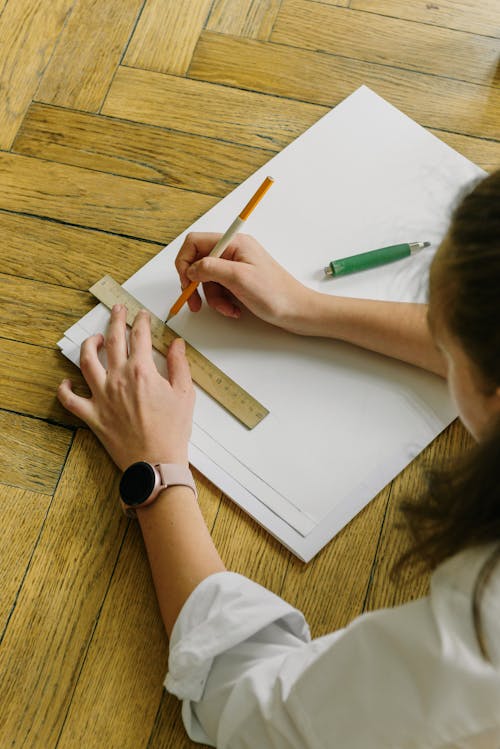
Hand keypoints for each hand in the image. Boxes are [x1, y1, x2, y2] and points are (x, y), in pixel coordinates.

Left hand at [57, 305, 194, 470]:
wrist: (156, 462)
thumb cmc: (172, 432)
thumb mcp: (184, 394)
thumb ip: (179, 365)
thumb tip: (176, 345)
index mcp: (142, 372)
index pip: (139, 336)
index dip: (141, 322)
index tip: (142, 316)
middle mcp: (118, 380)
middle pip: (113, 340)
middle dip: (116, 320)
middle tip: (117, 310)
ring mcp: (102, 397)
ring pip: (86, 362)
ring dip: (89, 345)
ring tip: (95, 339)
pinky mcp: (92, 416)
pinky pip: (70, 400)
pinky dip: (65, 389)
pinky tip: (67, 381)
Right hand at [175, 232, 311, 331]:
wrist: (298, 311)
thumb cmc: (276, 294)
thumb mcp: (239, 278)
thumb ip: (210, 268)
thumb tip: (190, 268)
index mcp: (234, 243)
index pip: (195, 243)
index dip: (185, 262)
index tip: (186, 282)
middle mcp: (234, 251)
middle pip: (199, 263)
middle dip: (196, 286)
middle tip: (195, 304)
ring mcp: (237, 267)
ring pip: (208, 280)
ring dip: (213, 298)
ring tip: (228, 309)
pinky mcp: (240, 281)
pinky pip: (220, 290)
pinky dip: (223, 302)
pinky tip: (234, 309)